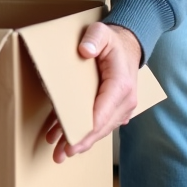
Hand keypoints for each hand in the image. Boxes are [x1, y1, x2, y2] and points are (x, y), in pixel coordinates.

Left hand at [43, 21, 142, 162]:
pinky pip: (97, 122)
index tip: (72, 143)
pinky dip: (80, 131)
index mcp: (121, 85)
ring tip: (58, 152)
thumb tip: (85, 50)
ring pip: (98, 129)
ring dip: (78, 141)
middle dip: (80, 143)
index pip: (103, 114)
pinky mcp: (113, 109)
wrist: (127, 44)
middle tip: (60, 155)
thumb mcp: (101, 32)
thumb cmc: (112, 40)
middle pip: (100, 127)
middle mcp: (124, 101)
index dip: (87, 131)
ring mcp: (120, 107)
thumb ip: (94, 38)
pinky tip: (61, 136)